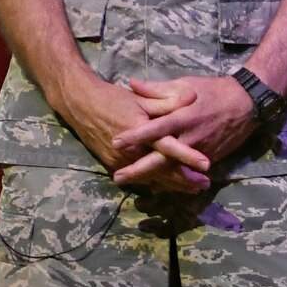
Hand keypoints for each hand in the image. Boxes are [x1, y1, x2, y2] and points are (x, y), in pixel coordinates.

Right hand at [54, 71, 210, 193]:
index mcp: (141, 130)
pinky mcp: (114, 165)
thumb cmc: (113, 99)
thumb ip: (167, 101)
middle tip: (204, 185)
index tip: (207, 165)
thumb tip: (192, 96)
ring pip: (152, 178)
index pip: (168, 146)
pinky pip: (138, 178)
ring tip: (193, 189)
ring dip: (172, 185)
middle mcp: (132, 150)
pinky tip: (169, 187)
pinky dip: (155, 183)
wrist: (80, 104)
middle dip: (184, 180)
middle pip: (163, 170)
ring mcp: (122, 161)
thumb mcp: (142, 98)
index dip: (187, 156)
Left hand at [109, 75, 257, 185]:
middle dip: (139, 170)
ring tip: (134, 185)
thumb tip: (132, 84)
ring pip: (174, 170)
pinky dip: (173, 179)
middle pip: (161, 159)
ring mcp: (200, 152)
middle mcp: (189, 138)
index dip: (135, 136)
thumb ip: (157, 89)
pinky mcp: (210, 159)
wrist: (246, 105)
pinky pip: (188, 172)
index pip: (154, 129)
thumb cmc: (213, 91)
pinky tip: (157, 185)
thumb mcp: (185, 85)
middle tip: (118, 177)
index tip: (115, 142)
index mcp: (182, 117)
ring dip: (153, 179)